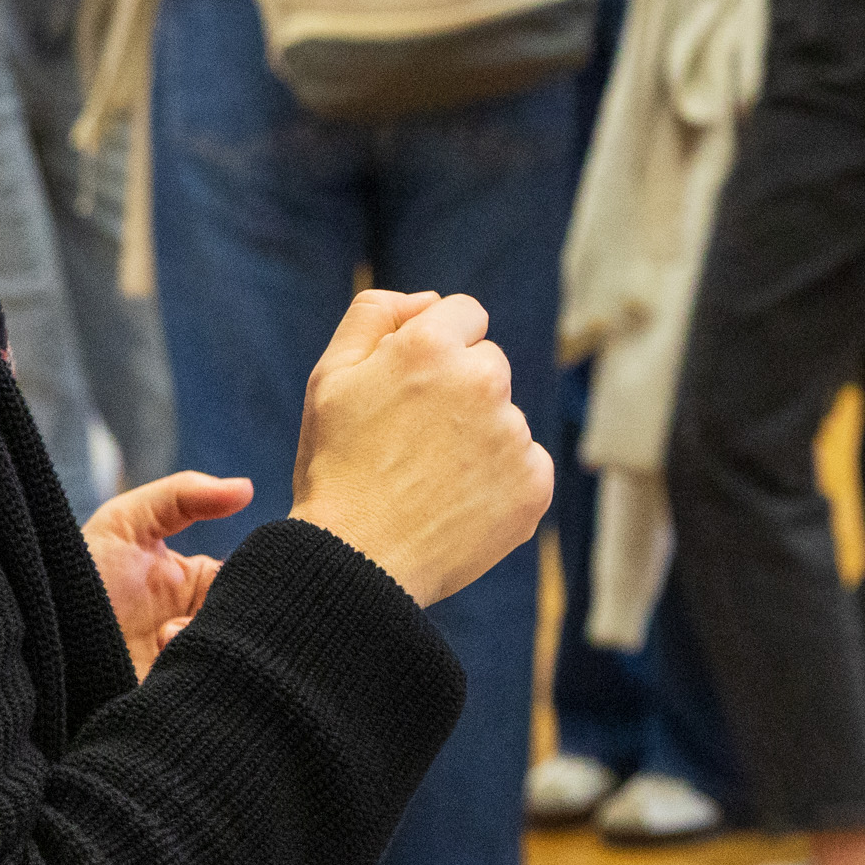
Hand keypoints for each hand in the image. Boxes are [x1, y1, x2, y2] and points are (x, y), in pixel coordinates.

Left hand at [84, 470, 251, 679]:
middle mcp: (196, 626)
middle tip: (201, 608)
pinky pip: (204, 694)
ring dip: (203, 642)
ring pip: (229, 660)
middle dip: (230, 617)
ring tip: (164, 635)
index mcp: (194, 585)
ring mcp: (182, 664)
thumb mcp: (126, 522)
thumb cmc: (78, 575)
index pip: (247, 582)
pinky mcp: (167, 698)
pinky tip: (159, 653)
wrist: (33, 636)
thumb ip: (184, 495)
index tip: (239, 577)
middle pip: (245, 624)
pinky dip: (195, 677)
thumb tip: (246, 487)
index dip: (251, 579)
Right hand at [287, 288, 553, 608]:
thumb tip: (430, 300)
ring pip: (504, 418)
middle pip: (488, 365)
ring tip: (428, 480)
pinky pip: (524, 465)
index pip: (464, 314)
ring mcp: (513, 434)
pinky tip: (456, 505)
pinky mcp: (534, 483)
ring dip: (478, 439)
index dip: (436, 348)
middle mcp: (483, 380)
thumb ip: (376, 315)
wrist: (355, 564)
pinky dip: (498, 482)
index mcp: (432, 345)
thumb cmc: (336, 468)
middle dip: (458, 392)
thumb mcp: (330, 377)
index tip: (414, 386)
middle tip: (412, 441)